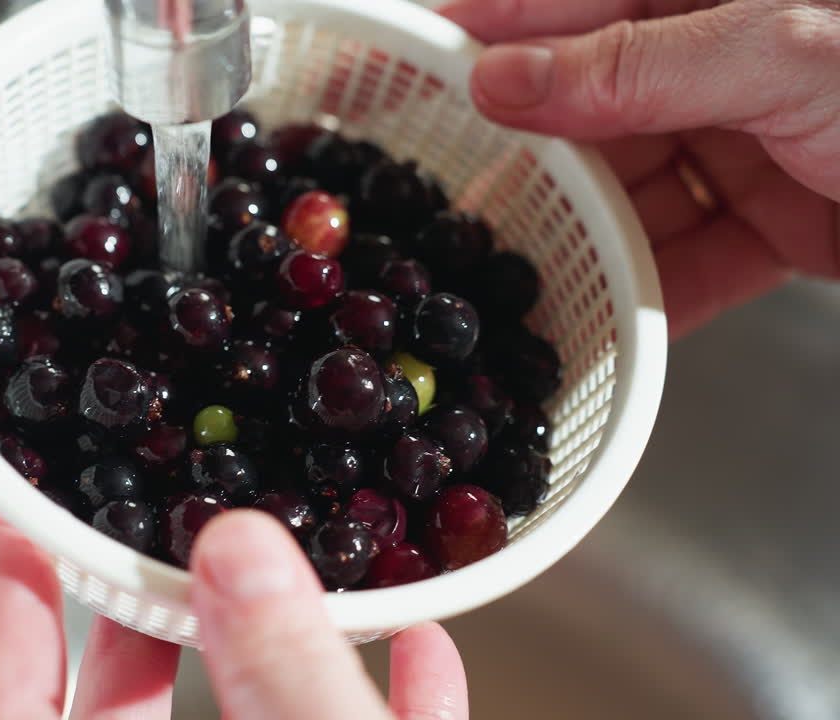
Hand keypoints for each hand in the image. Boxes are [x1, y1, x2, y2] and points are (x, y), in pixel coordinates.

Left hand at [0, 510, 467, 718]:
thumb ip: (286, 689)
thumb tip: (238, 549)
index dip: (4, 625)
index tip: (4, 530)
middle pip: (129, 716)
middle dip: (157, 612)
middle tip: (166, 529)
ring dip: (283, 653)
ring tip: (290, 567)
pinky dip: (386, 715)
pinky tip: (424, 655)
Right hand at [438, 0, 839, 337]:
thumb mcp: (778, 54)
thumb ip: (634, 67)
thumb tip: (506, 80)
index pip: (560, 8)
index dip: (476, 36)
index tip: (402, 70)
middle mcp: (715, 66)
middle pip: (582, 118)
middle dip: (521, 165)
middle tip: (448, 198)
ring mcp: (743, 146)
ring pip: (626, 199)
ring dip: (579, 245)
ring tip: (518, 277)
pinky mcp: (773, 221)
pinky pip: (690, 261)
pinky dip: (650, 299)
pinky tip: (605, 321)